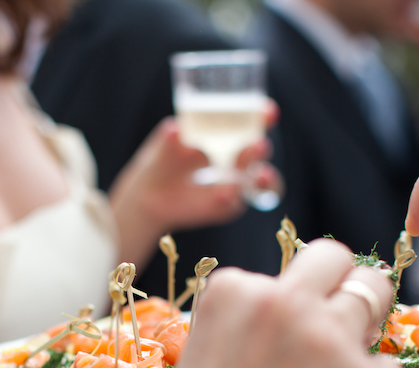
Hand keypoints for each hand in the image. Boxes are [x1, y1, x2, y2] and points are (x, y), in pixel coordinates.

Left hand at [109, 106, 280, 265]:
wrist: (149, 194)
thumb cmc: (162, 161)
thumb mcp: (164, 145)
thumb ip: (170, 138)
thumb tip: (175, 130)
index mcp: (228, 134)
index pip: (253, 122)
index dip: (264, 116)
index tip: (268, 111)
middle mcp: (237, 156)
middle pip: (259, 150)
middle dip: (260, 147)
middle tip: (257, 145)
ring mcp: (236, 181)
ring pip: (258, 178)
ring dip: (262, 176)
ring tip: (259, 175)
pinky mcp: (228, 204)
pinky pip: (236, 201)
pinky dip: (231, 196)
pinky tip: (223, 194)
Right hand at [137, 239, 400, 367]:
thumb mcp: (202, 365)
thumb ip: (244, 327)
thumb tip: (291, 315)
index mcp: (231, 294)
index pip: (277, 269)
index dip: (287, 300)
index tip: (285, 330)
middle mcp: (283, 303)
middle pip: (334, 258)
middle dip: (338, 282)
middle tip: (339, 315)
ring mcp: (331, 340)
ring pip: (375, 294)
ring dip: (365, 322)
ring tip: (344, 366)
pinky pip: (389, 367)